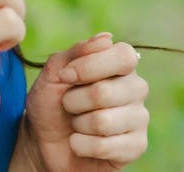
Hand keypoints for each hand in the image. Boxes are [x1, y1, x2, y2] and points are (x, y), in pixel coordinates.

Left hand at [19, 33, 148, 170]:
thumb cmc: (52, 101)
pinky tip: (80, 143)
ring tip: (76, 123)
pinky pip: (104, 147)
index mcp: (120, 63)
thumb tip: (107, 37)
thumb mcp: (55, 71)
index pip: (123, 56)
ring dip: (77, 124)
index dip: (90, 66)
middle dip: (74, 101)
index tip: (65, 76)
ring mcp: (139, 117)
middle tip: (68, 104)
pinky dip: (81, 145)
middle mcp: (135, 87)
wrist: (44, 142)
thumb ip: (77, 52)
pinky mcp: (137, 146)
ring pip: (102, 122)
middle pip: (104, 93)